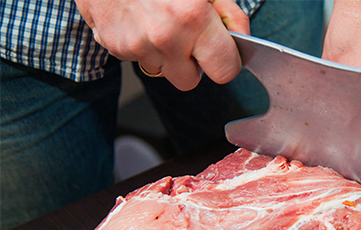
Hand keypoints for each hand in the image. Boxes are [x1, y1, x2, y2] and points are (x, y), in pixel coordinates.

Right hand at [75, 0, 249, 90]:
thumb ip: (228, 12)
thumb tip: (241, 38)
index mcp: (193, 19)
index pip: (224, 71)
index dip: (226, 62)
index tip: (221, 52)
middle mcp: (165, 37)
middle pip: (190, 81)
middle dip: (192, 64)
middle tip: (187, 37)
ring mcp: (137, 45)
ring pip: (163, 71)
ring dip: (165, 54)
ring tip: (159, 21)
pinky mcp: (114, 46)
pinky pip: (138, 59)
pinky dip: (142, 45)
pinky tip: (140, 20)